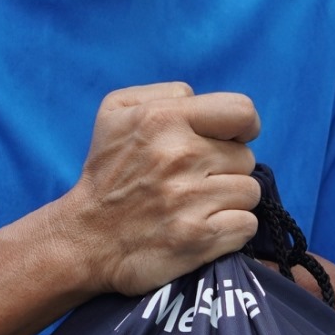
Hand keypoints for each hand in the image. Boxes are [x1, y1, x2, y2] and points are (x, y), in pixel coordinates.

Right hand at [49, 83, 262, 295]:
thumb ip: (167, 94)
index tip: (230, 139)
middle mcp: (180, 156)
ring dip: (230, 200)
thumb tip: (201, 101)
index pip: (242, 111)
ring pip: (249, 192)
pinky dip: (232, 229)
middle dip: (226, 168)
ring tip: (197, 204)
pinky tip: (204, 227)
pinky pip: (247, 224)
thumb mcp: (118, 111)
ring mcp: (191, 199)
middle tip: (193, 180)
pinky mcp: (199, 237)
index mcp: (163, 119)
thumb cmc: (107, 172)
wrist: (85, 240)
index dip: (243, 126)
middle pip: (245, 157)